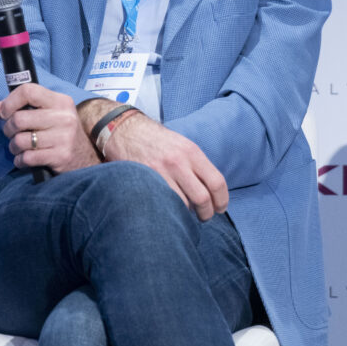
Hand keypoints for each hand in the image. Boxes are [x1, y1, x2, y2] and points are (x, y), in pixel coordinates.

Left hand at [0, 84, 98, 171]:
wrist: (85, 158)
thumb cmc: (60, 133)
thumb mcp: (46, 115)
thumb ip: (18, 109)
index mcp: (60, 101)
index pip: (29, 91)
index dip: (10, 102)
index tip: (4, 112)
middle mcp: (64, 117)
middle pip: (19, 119)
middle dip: (8, 129)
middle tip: (12, 133)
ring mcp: (63, 137)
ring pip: (20, 140)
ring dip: (13, 147)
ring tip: (19, 147)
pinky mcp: (60, 156)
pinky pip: (27, 158)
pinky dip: (20, 160)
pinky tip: (25, 159)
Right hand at [105, 112, 228, 221]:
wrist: (125, 130)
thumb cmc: (155, 140)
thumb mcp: (181, 144)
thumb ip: (196, 165)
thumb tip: (211, 190)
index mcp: (192, 152)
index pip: (217, 182)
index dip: (221, 200)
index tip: (220, 208)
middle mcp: (179, 162)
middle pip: (203, 198)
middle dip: (206, 213)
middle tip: (204, 216)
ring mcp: (161, 172)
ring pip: (184, 205)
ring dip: (187, 214)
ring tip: (184, 213)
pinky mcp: (146, 180)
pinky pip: (164, 203)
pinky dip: (170, 210)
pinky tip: (169, 209)